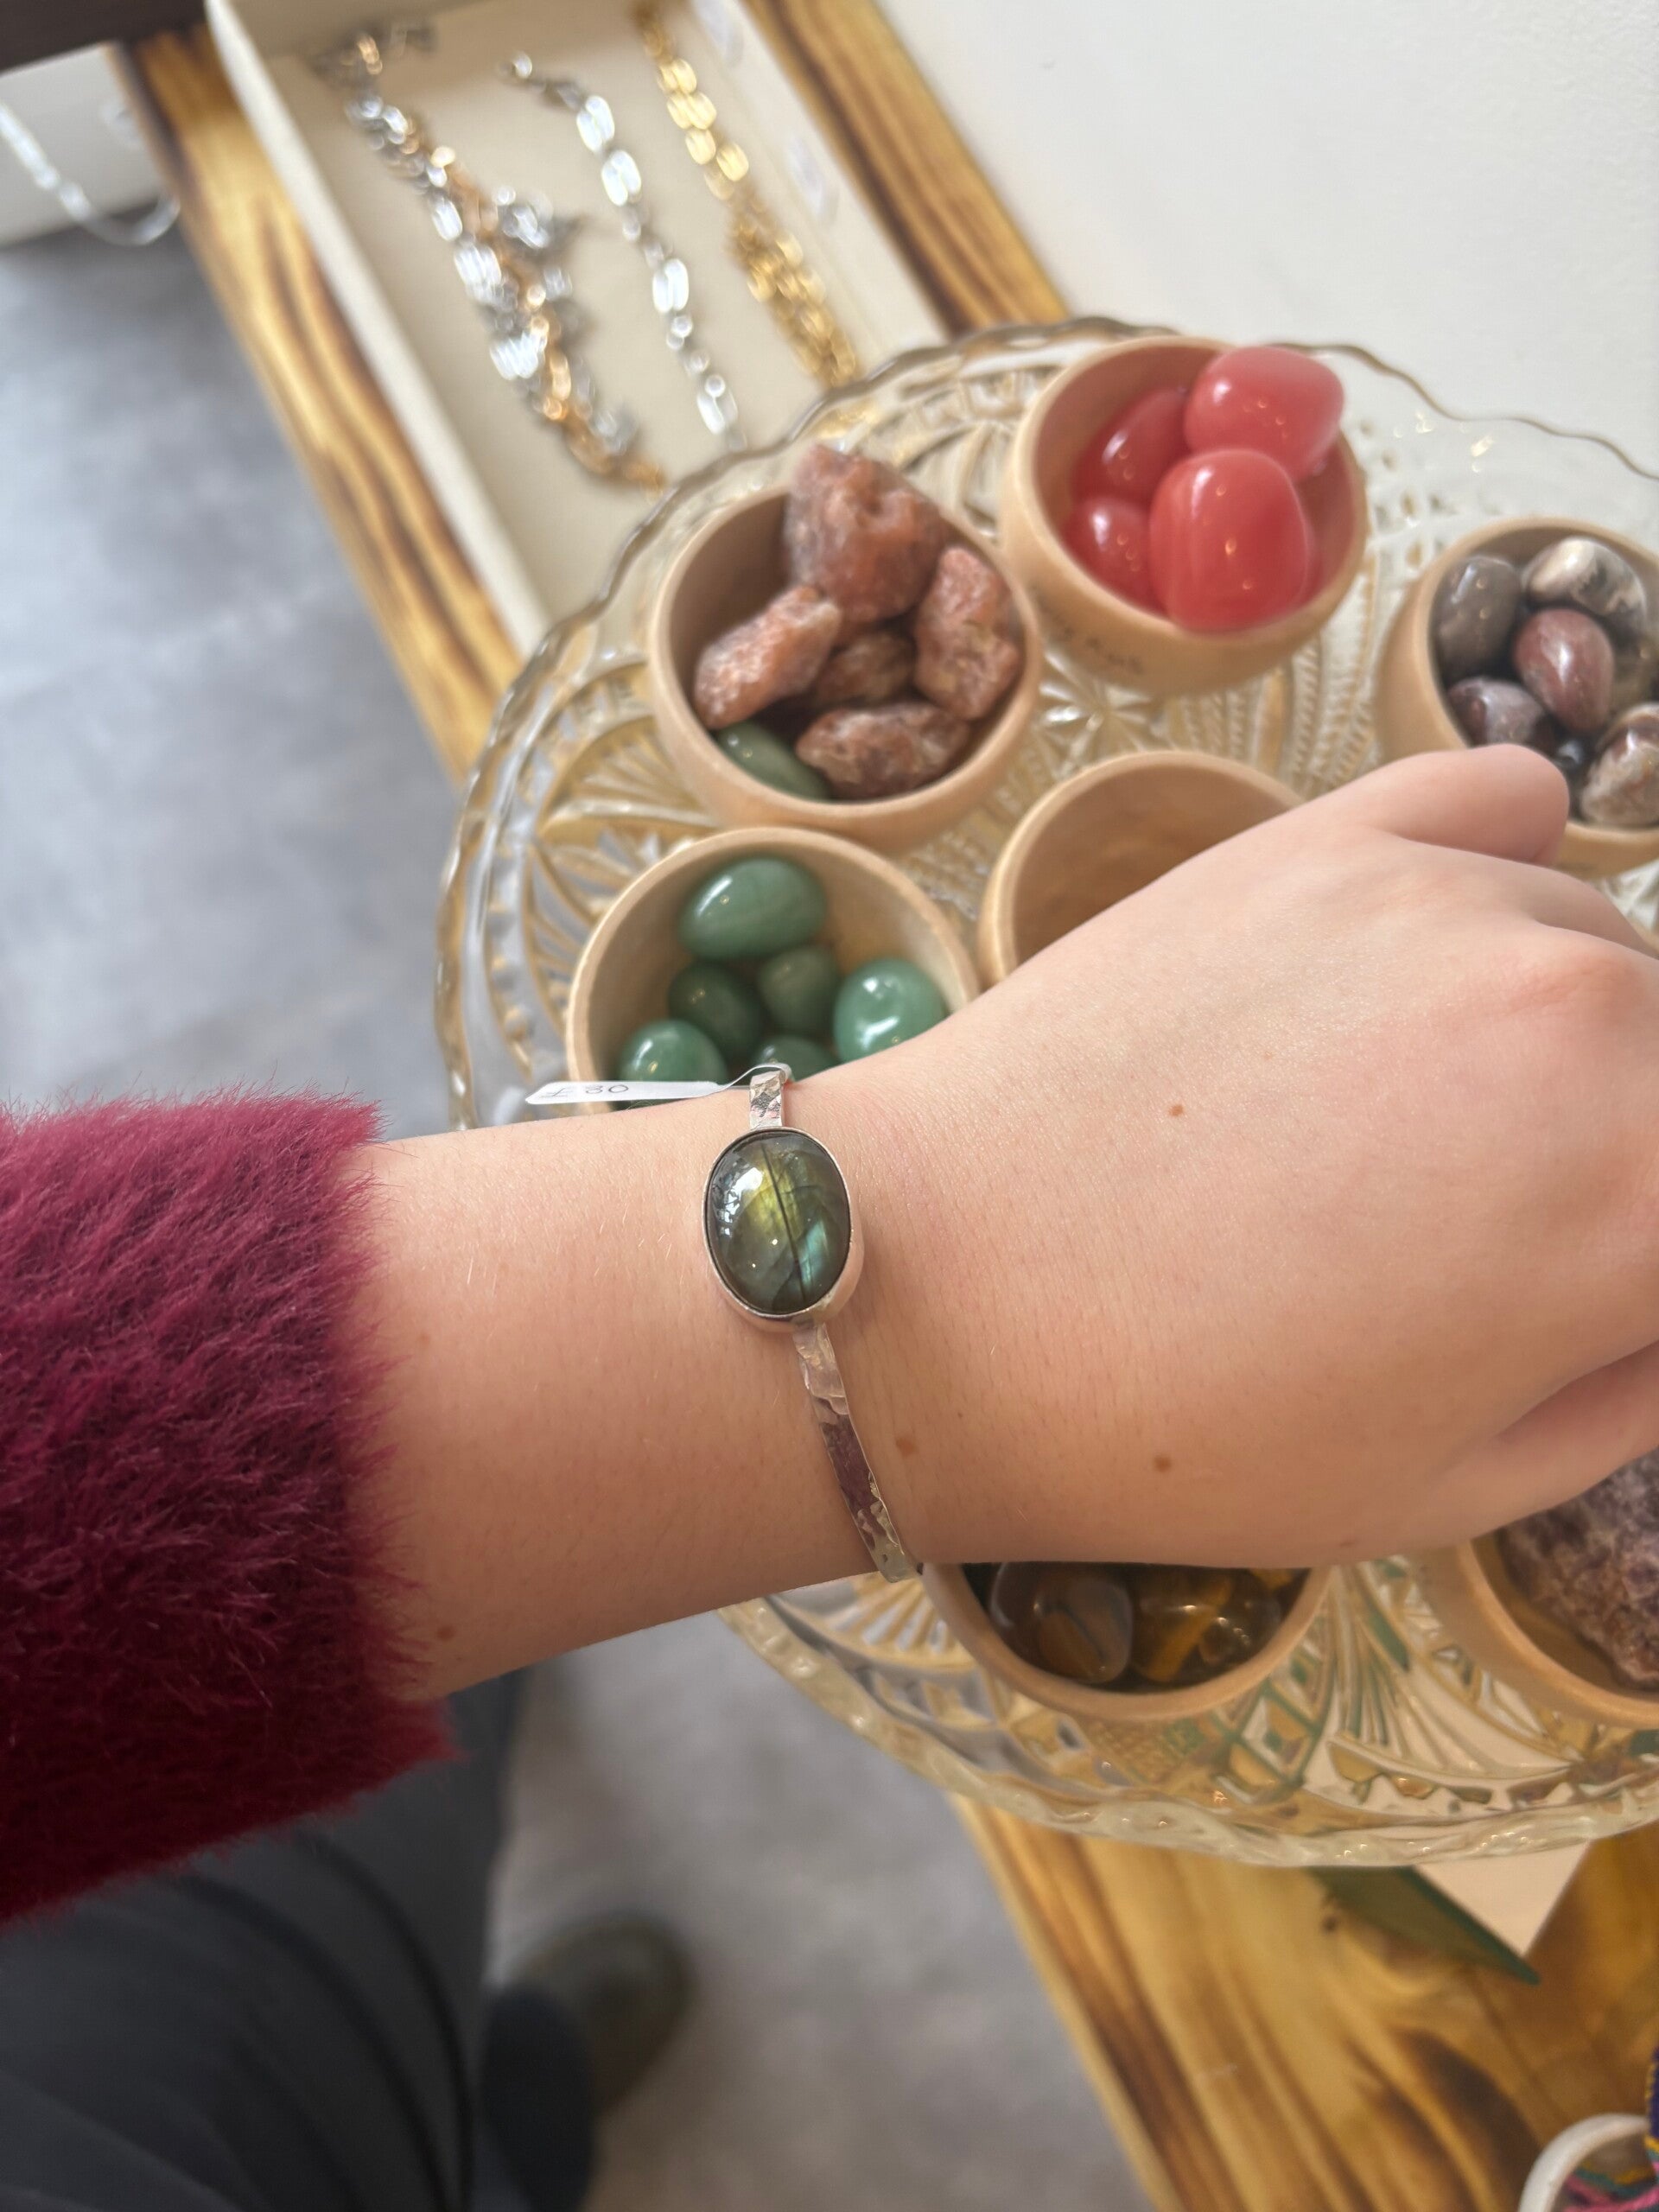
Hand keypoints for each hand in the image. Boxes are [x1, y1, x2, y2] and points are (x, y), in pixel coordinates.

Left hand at [833, 746, 1658, 1567]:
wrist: (929, 1296)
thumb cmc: (1183, 1433)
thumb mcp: (1462, 1479)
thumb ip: (1642, 1374)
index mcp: (1642, 1195)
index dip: (1650, 1241)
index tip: (1606, 1269)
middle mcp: (1584, 1012)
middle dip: (1625, 1154)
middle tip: (1508, 1228)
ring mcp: (1449, 902)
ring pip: (1605, 948)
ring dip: (1568, 1037)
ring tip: (1416, 1135)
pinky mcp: (1325, 836)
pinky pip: (1502, 811)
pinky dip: (1508, 873)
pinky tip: (1441, 957)